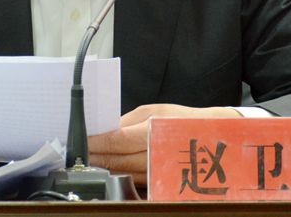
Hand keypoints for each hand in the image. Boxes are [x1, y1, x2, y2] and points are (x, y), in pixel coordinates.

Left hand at [88, 104, 239, 184]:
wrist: (215, 139)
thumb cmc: (185, 120)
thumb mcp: (157, 110)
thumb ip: (128, 120)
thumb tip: (106, 128)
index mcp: (154, 131)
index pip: (117, 139)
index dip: (96, 141)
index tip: (80, 140)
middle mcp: (154, 153)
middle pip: (116, 159)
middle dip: (94, 155)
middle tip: (76, 152)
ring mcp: (156, 170)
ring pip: (122, 172)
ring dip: (103, 167)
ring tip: (87, 160)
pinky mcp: (158, 181)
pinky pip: (132, 179)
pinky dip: (117, 174)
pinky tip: (107, 169)